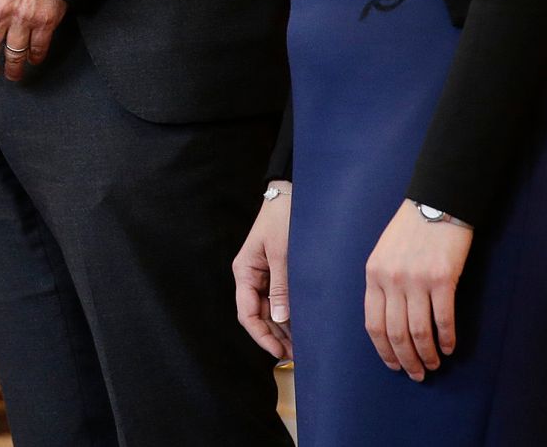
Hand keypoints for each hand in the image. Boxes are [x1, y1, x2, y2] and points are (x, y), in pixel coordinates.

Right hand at [233, 187, 292, 360]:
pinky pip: (278, 299)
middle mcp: (251, 276)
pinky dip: (288, 313)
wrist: (290, 194)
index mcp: (245, 271)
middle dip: (274, 336)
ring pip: (269, 310)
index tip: (279, 351)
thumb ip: (280, 287)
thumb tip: (280, 319)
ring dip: (282, 328)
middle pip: (258, 315)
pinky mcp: (276, 272)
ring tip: (301, 344)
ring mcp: (264, 275)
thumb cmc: (282, 219)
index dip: (261, 335)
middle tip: (296, 354)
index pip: (247, 313)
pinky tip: (301, 325)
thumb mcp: (282, 254)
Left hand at [364, 199, 471, 379]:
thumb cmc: (410, 230)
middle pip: (396, 333)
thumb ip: (383, 283)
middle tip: (417, 374)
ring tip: (434, 365)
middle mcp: (391, 280)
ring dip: (427, 355)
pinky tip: (450, 347)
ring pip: (419, 332)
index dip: (383, 350)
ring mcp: (416, 280)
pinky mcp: (441, 279)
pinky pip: (443, 320)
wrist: (436, 203)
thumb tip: (390, 320)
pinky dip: (447, 339)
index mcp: (373, 274)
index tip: (394, 365)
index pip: (373, 323)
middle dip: (406, 360)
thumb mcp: (384, 253)